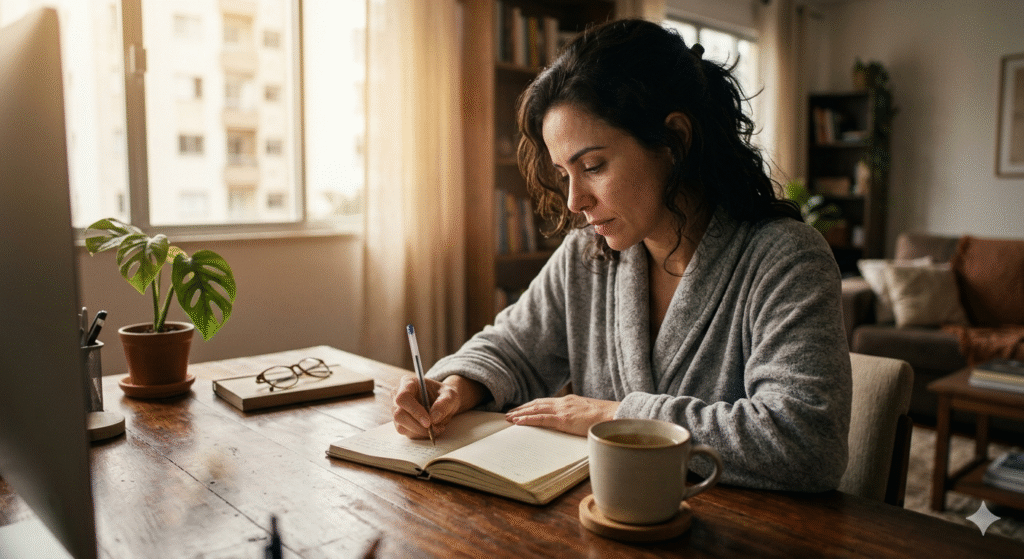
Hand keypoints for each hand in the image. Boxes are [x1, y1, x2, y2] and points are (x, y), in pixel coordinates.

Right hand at [391, 375, 487, 439]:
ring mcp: (397, 410)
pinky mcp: (401, 423)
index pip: (403, 398)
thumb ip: (444, 403)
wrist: (444, 402)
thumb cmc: (444, 395)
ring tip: (437, 428)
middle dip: (418, 426)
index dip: (414, 411)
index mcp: (408, 383)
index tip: (428, 422)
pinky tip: (431, 430)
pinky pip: (406, 433)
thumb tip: (433, 418)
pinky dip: (420, 435)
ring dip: (421, 432)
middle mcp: (398, 396)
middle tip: (435, 429)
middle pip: (399, 415)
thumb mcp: (451, 395)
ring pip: (401, 427)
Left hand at [505, 395, 619, 436]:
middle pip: (537, 404)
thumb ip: (580, 416)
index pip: (546, 402)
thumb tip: (576, 423)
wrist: (615, 416)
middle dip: (522, 408)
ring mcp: (563, 410)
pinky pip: (541, 419)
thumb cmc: (606, 418)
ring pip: (535, 410)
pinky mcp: (563, 419)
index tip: (522, 408)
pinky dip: (527, 420)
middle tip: (510, 413)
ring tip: (509, 417)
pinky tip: (518, 422)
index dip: (532, 405)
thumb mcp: (589, 414)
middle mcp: (564, 402)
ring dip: (520, 413)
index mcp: (570, 401)